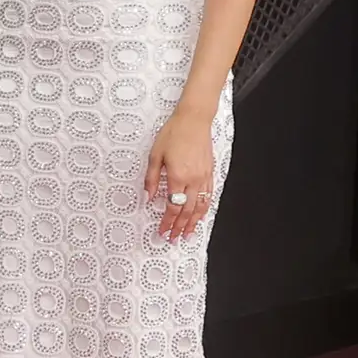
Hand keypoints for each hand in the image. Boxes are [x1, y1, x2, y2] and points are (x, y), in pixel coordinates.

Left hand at [144, 108, 218, 240]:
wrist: (194, 119)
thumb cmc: (174, 133)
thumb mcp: (155, 155)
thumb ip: (151, 179)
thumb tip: (148, 197)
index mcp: (178, 176)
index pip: (173, 207)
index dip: (167, 222)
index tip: (162, 231)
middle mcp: (193, 179)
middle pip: (187, 211)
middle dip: (180, 227)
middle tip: (174, 238)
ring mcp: (204, 177)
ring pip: (200, 206)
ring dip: (194, 223)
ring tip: (188, 234)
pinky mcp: (210, 172)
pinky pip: (209, 196)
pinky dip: (204, 209)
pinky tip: (200, 215)